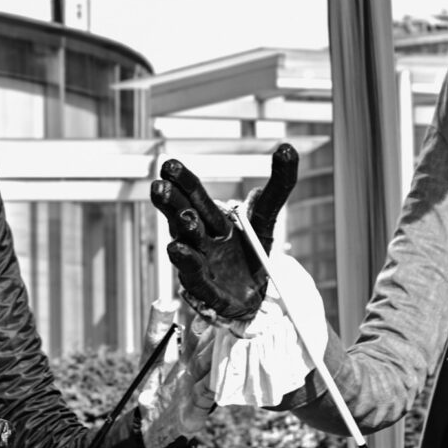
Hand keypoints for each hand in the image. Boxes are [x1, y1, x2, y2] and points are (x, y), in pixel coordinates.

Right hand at [150, 144, 298, 323]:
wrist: (254, 298)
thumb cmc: (251, 257)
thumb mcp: (267, 220)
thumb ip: (278, 187)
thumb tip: (287, 150)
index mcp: (211, 219)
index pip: (195, 196)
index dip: (183, 182)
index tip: (169, 165)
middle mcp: (199, 238)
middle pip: (182, 216)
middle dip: (171, 202)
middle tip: (160, 186)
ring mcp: (199, 262)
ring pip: (186, 242)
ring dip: (183, 229)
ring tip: (185, 217)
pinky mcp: (204, 287)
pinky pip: (193, 273)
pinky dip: (187, 261)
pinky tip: (178, 248)